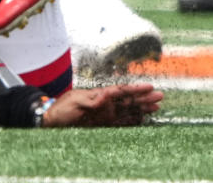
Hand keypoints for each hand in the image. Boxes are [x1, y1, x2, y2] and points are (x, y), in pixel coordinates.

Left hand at [42, 83, 162, 126]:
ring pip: (128, 110)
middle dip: (143, 98)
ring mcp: (105, 114)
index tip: (149, 87)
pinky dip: (132, 121)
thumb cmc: (61, 110)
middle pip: (128, 100)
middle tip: (160, 96)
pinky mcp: (103, 124)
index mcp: (98, 96)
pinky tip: (142, 119)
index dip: (135, 89)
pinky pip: (121, 122)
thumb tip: (105, 97)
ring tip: (156, 107)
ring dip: (141, 108)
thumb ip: (91, 100)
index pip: (121, 91)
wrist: (51, 121)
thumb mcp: (74, 102)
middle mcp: (104, 104)